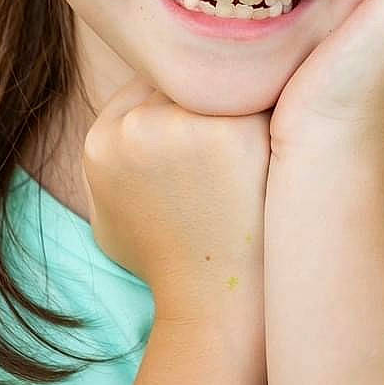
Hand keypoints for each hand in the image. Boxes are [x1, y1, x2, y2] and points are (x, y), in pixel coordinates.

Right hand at [79, 72, 270, 321]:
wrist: (214, 305)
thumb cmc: (168, 262)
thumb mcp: (109, 216)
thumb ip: (110, 162)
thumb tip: (127, 122)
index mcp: (101, 141)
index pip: (147, 85)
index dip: (184, 105)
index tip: (210, 133)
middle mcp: (135, 127)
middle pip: (185, 79)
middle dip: (213, 95)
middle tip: (240, 139)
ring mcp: (182, 126)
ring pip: (223, 79)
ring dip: (246, 98)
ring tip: (263, 146)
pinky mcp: (234, 132)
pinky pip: (263, 93)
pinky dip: (277, 112)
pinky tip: (283, 145)